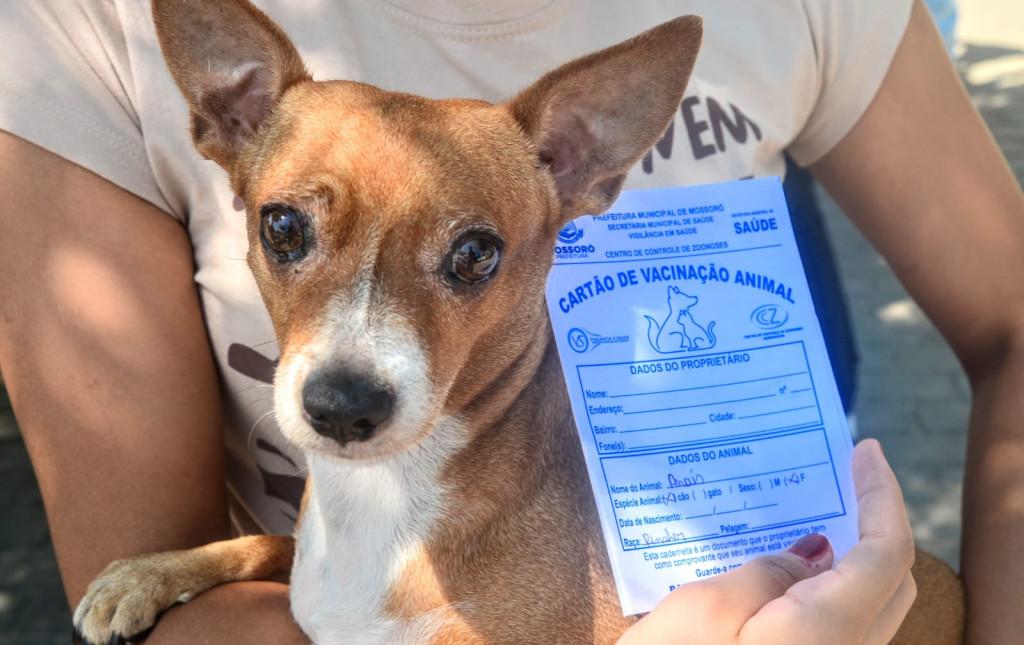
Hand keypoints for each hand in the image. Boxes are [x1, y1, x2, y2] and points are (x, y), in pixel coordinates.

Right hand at [618, 439, 916, 644]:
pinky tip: (782, 567)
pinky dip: (824, 585)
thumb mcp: (707, 608)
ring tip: (809, 516)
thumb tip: (811, 553)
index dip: (883, 495)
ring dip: (850, 555)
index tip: (864, 450)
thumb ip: (768, 572)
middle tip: (841, 480)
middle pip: (889, 581)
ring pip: (864, 605)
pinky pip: (833, 623)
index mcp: (829, 629)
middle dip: (874, 522)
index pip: (886, 551)